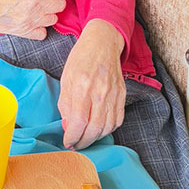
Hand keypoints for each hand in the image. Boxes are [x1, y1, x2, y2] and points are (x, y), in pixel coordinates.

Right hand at [0, 0, 64, 38]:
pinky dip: (38, 30)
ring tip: (35, 12)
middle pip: (60, 5)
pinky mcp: (24, 31)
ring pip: (53, 19)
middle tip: (44, 2)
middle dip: (54, 3)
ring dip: (46, 16)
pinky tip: (31, 23)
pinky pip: (42, 34)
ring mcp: (31, 18)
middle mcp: (36, 3)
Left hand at [59, 19, 125, 149]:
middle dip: (83, 142)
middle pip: (95, 128)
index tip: (67, 142)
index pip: (79, 121)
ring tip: (87, 137)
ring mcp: (114, 94)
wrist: (103, 43)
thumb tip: (69, 127)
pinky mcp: (122, 94)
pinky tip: (99, 128)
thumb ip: (66, 105)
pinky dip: (109, 129)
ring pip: (108, 127)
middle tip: (76, 145)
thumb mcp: (66, 80)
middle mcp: (100, 92)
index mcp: (83, 86)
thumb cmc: (81, 59)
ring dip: (96, 137)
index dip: (72, 137)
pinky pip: (118, 119)